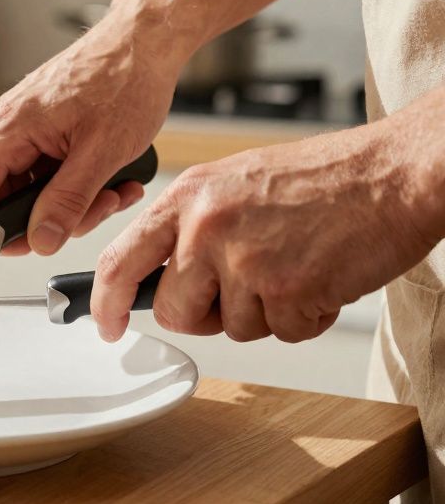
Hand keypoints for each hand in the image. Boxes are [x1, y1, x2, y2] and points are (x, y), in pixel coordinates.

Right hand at [0, 15, 181, 254]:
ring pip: (29, 193)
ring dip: (72, 204)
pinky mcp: (36, 131)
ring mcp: (18, 130)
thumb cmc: (125, 79)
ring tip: (114, 191)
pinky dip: (76, 185)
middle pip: (2, 203)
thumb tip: (41, 241)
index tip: (21, 246)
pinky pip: (43, 175)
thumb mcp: (102, 153)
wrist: (143, 41)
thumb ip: (68, 202)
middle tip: (95, 211)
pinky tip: (110, 179)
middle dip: (50, 219)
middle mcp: (2, 130)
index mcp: (5, 131)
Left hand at [91, 108, 444, 343]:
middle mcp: (207, 227)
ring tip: (297, 263)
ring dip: (267, 312)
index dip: (105, 301)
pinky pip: (281, 333)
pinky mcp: (287, 290)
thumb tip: (154, 277)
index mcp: (188, 196)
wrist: (398, 171)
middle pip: (174, 311)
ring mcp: (245, 260)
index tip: (106, 323)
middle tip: (249, 287)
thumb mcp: (234, 184)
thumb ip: (189, 227)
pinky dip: (306, 317)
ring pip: (232, 328)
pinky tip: (322, 276)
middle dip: (206, 315)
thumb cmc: (325, 178)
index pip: (118, 260)